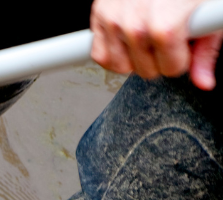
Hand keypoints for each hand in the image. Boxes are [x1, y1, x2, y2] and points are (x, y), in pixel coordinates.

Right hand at [91, 0, 222, 89]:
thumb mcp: (210, 9)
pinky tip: (128, 41)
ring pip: (120, 67)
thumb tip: (205, 81)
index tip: (186, 44)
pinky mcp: (99, 13)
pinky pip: (100, 54)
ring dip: (135, 59)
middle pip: (146, 70)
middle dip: (159, 59)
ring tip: (148, 40)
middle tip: (168, 38)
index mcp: (166, 26)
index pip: (172, 68)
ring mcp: (114, 20)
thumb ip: (207, 49)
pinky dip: (113, 53)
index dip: (183, 59)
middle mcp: (135, 25)